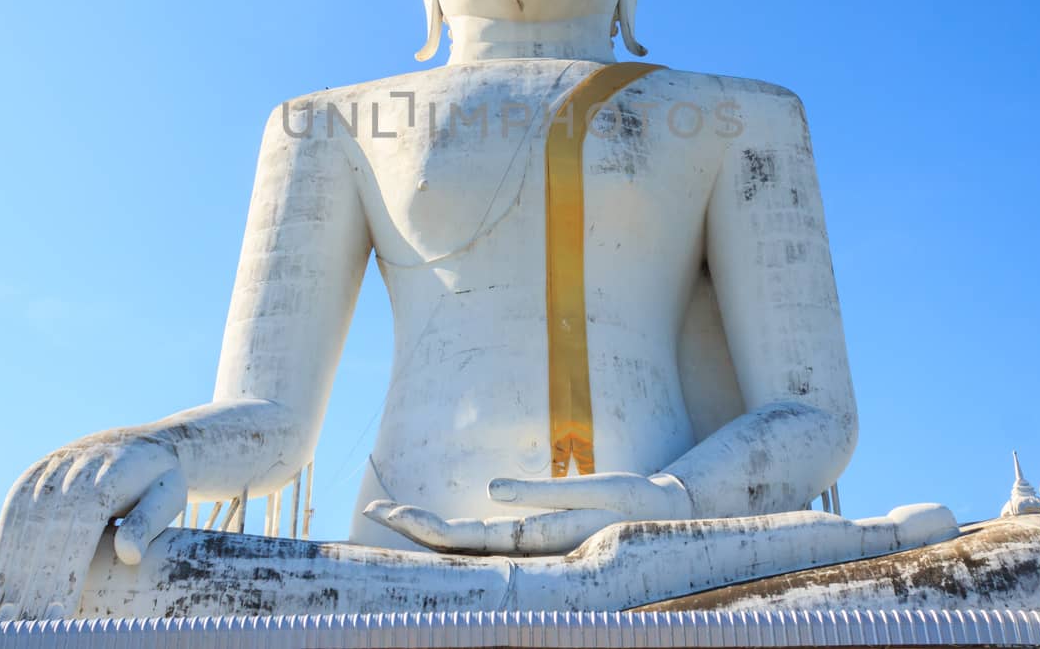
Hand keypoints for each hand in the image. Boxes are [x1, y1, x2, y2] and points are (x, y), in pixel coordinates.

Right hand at [0, 430, 186, 620]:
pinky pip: (13, 508)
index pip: (80, 535)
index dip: (65, 577)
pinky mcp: (38, 470)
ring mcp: (53, 467)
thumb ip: (148, 523)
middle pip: (46, 532)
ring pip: (23, 521)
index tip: (54, 616)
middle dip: (29, 581)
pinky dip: (1, 545)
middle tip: (16, 624)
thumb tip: (128, 553)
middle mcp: (76, 468)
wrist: (146, 441)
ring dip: (6, 567)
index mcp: (111, 476)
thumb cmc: (160, 481)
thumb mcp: (169, 497)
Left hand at [362, 471, 690, 555]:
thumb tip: (489, 490)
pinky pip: (486, 541)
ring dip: (429, 530)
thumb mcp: (591, 491)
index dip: (423, 526)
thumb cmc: (632, 500)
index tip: (389, 509)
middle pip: (456, 545)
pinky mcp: (537, 540)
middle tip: (374, 507)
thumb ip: (540, 495)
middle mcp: (526, 550)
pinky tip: (437, 527)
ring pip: (467, 545)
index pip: (464, 539)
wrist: (664, 514)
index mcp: (535, 540)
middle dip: (414, 526)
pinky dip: (455, 532)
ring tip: (392, 512)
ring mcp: (530, 547)